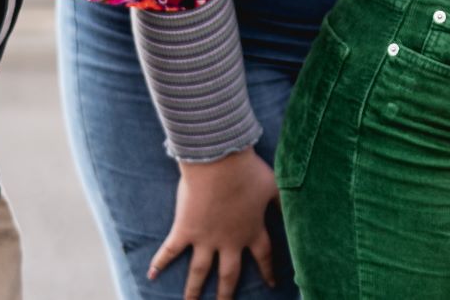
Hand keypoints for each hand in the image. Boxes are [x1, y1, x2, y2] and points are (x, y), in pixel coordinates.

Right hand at [150, 149, 279, 299]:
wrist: (220, 163)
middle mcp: (229, 241)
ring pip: (199, 272)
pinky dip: (159, 263)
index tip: (272, 285)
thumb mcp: (274, 186)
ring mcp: (205, 239)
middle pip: (229, 274)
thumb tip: (299, 209)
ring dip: (193, 290)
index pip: (264, 256)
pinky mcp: (184, 231)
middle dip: (227, 293)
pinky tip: (150, 276)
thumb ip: (283, 202)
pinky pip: (169, 251)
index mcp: (252, 230)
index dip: (268, 271)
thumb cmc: (249, 172)